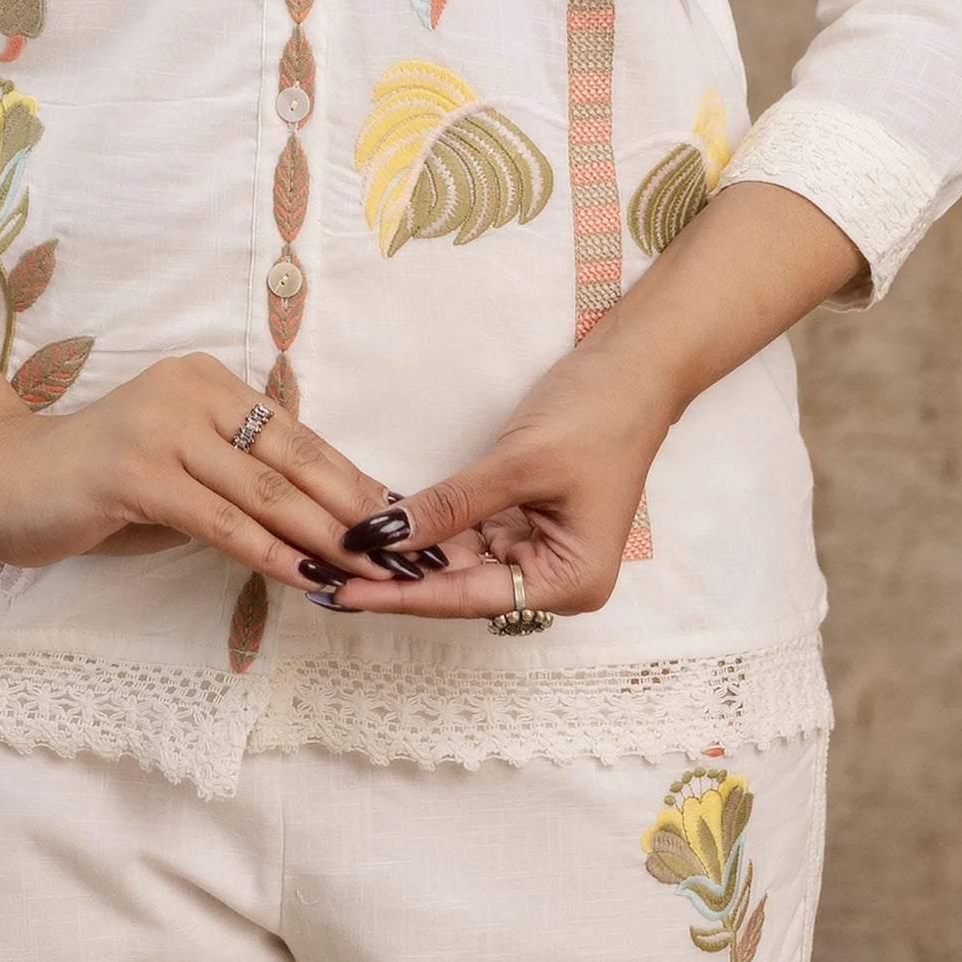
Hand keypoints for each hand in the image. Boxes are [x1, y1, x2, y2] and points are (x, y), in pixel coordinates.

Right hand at [0, 274, 441, 600]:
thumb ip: (233, 479)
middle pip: (293, 459)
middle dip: (353, 510)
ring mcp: (163, 427)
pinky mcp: (139, 472)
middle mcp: (190, 391)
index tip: (397, 519)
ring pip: (266, 493)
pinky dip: (272, 554)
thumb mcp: (175, 468)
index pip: (297, 435)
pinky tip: (307, 579)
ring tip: (371, 574)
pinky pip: (223, 523)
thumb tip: (318, 519)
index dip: (351, 479)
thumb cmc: (92, 483)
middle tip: (403, 552)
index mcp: (207, 380)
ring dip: (325, 539)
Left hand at [320, 181, 867, 619]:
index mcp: (570, 581)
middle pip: (461, 583)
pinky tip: (380, 522)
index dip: (401, 594)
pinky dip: (429, 524)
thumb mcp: (517, 463)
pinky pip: (469, 530)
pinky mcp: (526, 518)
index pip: (467, 596)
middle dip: (398, 572)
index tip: (343, 593)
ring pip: (460, 557)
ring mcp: (541, 548)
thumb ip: (449, 506)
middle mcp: (556, 577)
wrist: (635, 365)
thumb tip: (379, 537)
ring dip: (407, 548)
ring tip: (341, 548)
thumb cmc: (598, 414)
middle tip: (326, 570)